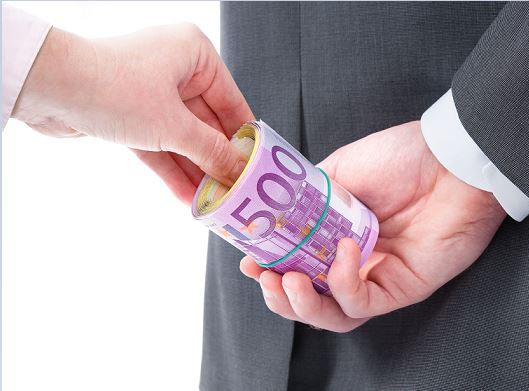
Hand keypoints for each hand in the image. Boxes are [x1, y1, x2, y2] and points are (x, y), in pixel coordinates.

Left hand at [12, 24, 253, 203]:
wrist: (48, 88)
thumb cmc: (110, 85)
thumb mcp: (174, 125)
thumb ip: (211, 151)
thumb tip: (238, 170)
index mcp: (195, 55)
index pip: (233, 102)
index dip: (245, 139)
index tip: (258, 167)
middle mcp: (175, 70)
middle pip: (208, 125)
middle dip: (218, 162)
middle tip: (235, 191)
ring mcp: (152, 93)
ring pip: (183, 139)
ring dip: (196, 172)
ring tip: (214, 202)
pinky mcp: (131, 116)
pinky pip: (160, 146)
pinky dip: (172, 170)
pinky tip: (188, 198)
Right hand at [240, 121, 506, 331]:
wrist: (451, 160)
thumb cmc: (405, 158)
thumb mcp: (340, 169)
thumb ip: (308, 195)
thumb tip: (276, 211)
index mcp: (338, 234)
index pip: (298, 265)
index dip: (270, 269)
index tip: (250, 261)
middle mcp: (355, 261)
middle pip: (311, 299)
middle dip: (280, 296)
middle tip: (265, 278)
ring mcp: (377, 277)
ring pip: (333, 314)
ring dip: (302, 304)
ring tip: (287, 281)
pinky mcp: (401, 288)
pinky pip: (362, 303)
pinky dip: (343, 282)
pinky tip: (341, 254)